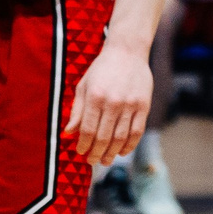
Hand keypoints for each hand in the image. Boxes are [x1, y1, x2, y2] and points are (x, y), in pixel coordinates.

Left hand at [65, 38, 151, 164]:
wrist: (127, 52)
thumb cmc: (101, 69)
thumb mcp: (83, 86)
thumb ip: (77, 110)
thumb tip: (68, 132)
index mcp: (95, 97)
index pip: (88, 129)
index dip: (84, 145)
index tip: (80, 152)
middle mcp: (113, 102)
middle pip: (104, 137)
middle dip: (96, 153)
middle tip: (92, 161)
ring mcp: (131, 105)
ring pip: (121, 137)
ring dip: (112, 153)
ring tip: (106, 160)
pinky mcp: (144, 106)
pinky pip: (137, 131)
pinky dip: (129, 145)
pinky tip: (122, 152)